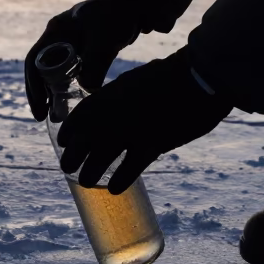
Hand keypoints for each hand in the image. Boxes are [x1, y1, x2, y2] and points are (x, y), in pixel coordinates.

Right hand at [24, 0, 139, 119]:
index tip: (39, 106)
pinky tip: (73, 105)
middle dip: (39, 93)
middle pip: (40, 69)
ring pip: (54, 73)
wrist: (132, 5)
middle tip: (41, 116)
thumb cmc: (115, 15)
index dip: (33, 85)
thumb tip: (87, 90)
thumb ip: (95, 61)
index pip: (34, 60)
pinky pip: (70, 74)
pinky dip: (69, 89)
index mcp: (55, 30)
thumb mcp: (103, 37)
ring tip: (54, 116)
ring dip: (52, 93)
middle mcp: (57, 39)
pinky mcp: (83, 53)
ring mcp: (69, 46)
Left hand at [56, 47, 231, 192]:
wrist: (199, 77)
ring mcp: (133, 130)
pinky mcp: (153, 144)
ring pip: (101, 157)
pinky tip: (114, 188)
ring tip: (86, 181)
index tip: (64, 140)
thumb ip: (124, 93)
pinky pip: (130, 168)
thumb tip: (116, 105)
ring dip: (90, 172)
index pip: (81, 115)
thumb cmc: (173, 75)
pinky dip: (120, 180)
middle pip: (84, 140)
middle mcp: (116, 112)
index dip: (69, 129)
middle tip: (67, 167)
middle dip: (73, 155)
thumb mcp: (139, 78)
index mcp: (113, 93)